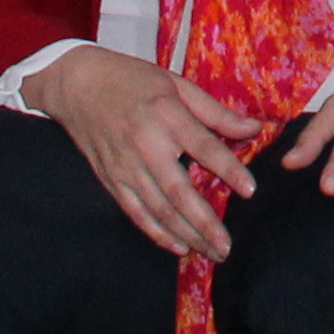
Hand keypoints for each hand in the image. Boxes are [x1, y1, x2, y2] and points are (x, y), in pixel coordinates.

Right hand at [36, 47, 257, 257]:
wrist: (78, 85)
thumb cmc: (133, 80)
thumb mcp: (178, 85)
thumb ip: (215, 112)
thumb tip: (255, 128)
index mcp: (166, 116)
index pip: (204, 148)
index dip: (229, 170)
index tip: (250, 191)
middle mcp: (145, 146)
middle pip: (179, 191)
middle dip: (204, 222)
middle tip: (226, 247)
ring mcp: (125, 168)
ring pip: (158, 210)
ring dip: (185, 234)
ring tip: (209, 252)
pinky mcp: (111, 181)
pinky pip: (136, 213)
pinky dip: (157, 233)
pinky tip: (177, 246)